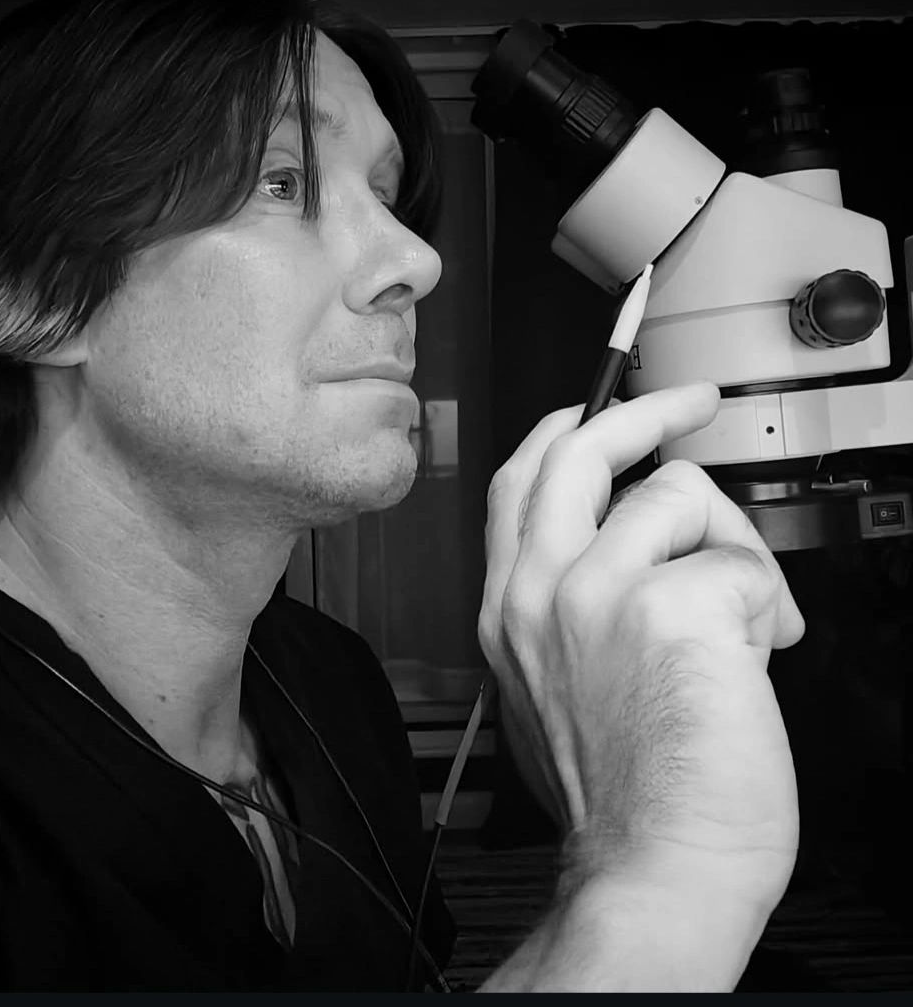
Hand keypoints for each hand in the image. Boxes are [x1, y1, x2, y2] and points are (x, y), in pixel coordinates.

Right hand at [479, 382, 805, 913]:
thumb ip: (571, 605)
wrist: (651, 873)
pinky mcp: (672, 608)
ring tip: (739, 623)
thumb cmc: (618, 796)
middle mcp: (541, 591)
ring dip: (729, 548)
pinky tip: (752, 659)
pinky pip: (742, 562)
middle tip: (687, 402)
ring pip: (679, 494)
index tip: (595, 411)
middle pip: (578, 448)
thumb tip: (635, 543)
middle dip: (642, 410)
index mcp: (510, 610)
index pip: (522, 483)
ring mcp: (599, 594)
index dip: (564, 432)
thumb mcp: (551, 686)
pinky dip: (765, 606)